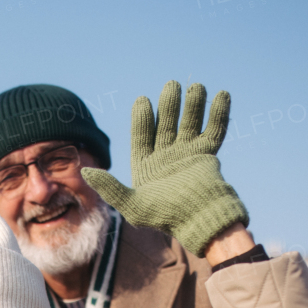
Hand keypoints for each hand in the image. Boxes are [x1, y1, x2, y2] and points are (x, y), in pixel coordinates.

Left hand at [81, 81, 248, 257]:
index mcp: (147, 166)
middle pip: (167, 125)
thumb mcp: (132, 205)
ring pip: (189, 124)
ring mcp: (187, 155)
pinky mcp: (207, 156)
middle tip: (172, 86)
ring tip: (195, 86)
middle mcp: (166, 157)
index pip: (142, 136)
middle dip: (170, 105)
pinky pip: (214, 131)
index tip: (143, 100)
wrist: (201, 221)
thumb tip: (85, 172)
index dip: (143, 119)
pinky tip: (221, 94)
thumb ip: (110, 187)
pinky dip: (218, 114)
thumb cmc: (167, 216)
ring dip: (193, 105)